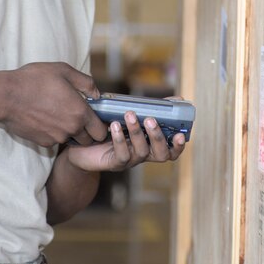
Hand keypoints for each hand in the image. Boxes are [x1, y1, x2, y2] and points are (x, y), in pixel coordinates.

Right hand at [0, 62, 105, 146]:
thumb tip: (97, 94)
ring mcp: (56, 137)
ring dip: (69, 132)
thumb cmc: (35, 79)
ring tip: (58, 115)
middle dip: (86, 131)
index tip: (94, 119)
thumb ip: (86, 82)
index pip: (100, 131)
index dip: (100, 126)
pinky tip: (45, 119)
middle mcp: (71, 128)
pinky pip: (54, 140)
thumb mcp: (64, 71)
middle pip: (88, 140)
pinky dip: (53, 133)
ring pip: (70, 140)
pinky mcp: (42, 142)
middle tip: (77, 117)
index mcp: (80, 112)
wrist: (6, 96)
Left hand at [64, 111, 185, 172]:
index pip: (171, 151)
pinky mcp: (114, 163)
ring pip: (141, 152)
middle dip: (157, 136)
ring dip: (136, 132)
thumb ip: (153, 109)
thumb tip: (179, 99)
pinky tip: (114, 126)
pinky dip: (119, 139)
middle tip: (150, 119)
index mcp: (150, 145)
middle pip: (160, 154)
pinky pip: (121, 154)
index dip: (178, 146)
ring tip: (129, 114)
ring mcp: (130, 160)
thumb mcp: (133, 116)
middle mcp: (143, 155)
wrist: (83, 144)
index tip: (179, 134)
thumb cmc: (111, 127)